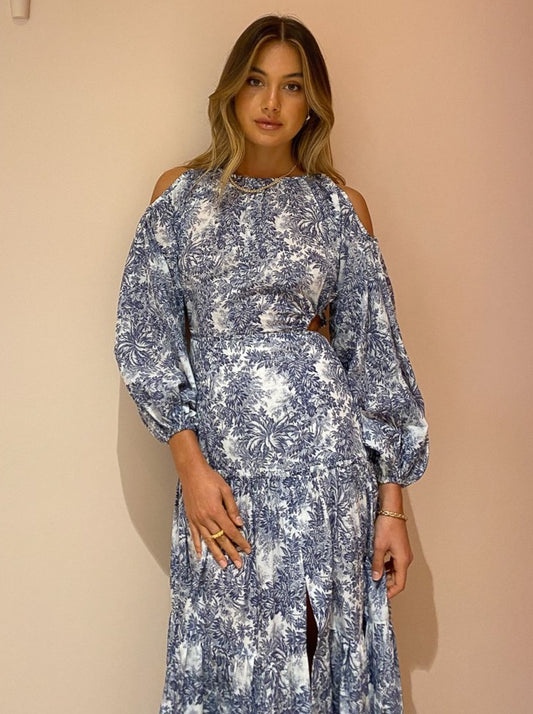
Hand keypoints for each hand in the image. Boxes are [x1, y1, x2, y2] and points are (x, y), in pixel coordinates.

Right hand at [168, 430, 251, 569]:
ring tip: (222, 565)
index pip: (231, 531)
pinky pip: (195, 535)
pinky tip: (200, 554)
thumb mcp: (225, 490)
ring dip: (216, 553)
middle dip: (231, 552)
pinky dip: (198, 545)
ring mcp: (197, 519)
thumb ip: (232, 508)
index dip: (240, 541)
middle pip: (221, 539)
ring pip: (208, 540)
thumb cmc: (210, 479)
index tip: (247, 549)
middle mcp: (206, 518)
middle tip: (238, 564)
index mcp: (216, 511)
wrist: (191, 473)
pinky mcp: (191, 518)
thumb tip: (239, 524)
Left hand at [371, 515, 412, 598]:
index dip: (391, 592)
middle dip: (387, 585)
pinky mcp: (399, 548)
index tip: (381, 597)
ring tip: (373, 577)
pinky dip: (386, 567)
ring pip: (396, 570)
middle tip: (374, 588)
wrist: (391, 510)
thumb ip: (377, 563)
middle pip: (398, 578)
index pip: (400, 583)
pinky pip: (394, 562)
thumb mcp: (379, 546)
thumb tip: (376, 578)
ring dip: (386, 575)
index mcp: (403, 560)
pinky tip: (377, 565)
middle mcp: (406, 558)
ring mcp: (403, 553)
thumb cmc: (387, 526)